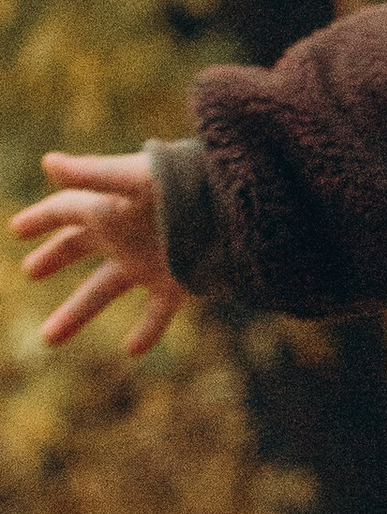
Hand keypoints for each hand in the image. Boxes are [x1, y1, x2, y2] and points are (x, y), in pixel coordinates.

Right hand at [13, 151, 194, 355]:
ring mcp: (150, 259)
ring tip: (47, 338)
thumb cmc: (186, 182)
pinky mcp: (177, 281)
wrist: (238, 203)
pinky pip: (158, 312)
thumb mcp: (136, 179)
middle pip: (80, 248)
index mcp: (112, 206)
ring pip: (104, 290)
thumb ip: (92, 175)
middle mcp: (126, 234)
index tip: (16, 230)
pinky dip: (147, 331)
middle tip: (29, 272)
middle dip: (55, 258)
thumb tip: (47, 162)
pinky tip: (132, 351)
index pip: (66, 211)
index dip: (41, 219)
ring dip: (76, 312)